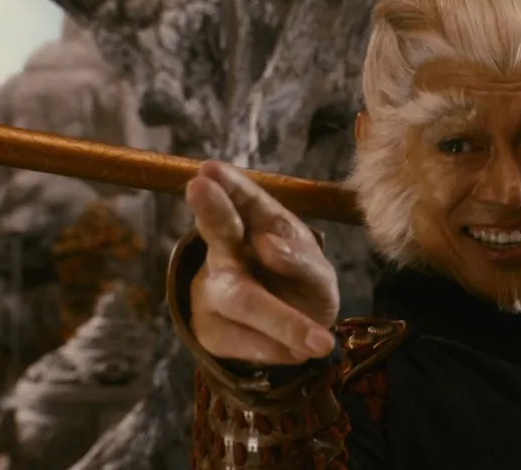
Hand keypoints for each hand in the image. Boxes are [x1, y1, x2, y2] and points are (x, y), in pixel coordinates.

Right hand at [185, 161, 338, 364]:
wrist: (294, 336)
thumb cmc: (301, 285)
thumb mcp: (317, 272)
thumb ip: (301, 258)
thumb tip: (267, 245)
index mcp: (259, 227)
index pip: (246, 200)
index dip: (229, 185)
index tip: (209, 170)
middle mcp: (227, 252)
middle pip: (218, 232)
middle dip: (212, 212)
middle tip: (199, 187)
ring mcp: (212, 291)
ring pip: (243, 300)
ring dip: (284, 321)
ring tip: (321, 343)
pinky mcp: (207, 331)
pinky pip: (245, 341)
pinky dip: (279, 348)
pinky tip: (296, 349)